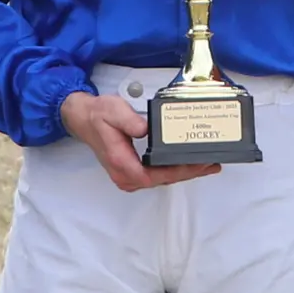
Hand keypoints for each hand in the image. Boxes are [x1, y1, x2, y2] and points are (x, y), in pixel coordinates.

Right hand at [59, 90, 219, 191]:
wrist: (84, 118)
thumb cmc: (97, 116)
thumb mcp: (113, 112)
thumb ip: (130, 121)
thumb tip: (146, 129)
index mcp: (121, 163)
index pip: (154, 175)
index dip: (178, 172)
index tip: (196, 165)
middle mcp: (125, 175)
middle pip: (162, 180)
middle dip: (188, 173)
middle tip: (210, 164)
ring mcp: (129, 175)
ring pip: (162, 179)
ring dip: (185, 173)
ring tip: (207, 165)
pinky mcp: (133, 171)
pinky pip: (158, 175)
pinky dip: (175, 170)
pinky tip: (189, 165)